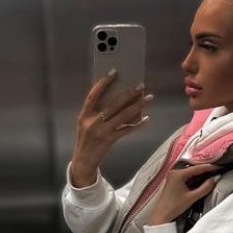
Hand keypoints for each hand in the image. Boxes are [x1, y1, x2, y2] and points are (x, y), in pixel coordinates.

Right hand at [70, 70, 152, 186]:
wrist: (83, 161)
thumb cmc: (87, 138)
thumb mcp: (86, 123)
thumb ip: (97, 112)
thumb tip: (120, 98)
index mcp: (84, 114)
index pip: (94, 94)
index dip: (103, 82)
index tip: (114, 71)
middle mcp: (91, 122)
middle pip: (113, 104)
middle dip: (128, 93)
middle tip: (140, 85)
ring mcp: (100, 132)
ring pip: (123, 116)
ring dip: (137, 106)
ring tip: (148, 97)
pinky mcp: (109, 141)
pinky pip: (126, 130)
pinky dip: (137, 124)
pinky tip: (146, 119)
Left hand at [147, 163, 220, 225]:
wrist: (162, 215)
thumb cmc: (174, 207)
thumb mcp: (192, 197)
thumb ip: (206, 187)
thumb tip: (216, 178)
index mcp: (178, 174)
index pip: (198, 167)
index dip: (210, 167)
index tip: (220, 167)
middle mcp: (175, 171)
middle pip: (194, 167)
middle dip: (206, 169)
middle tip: (218, 169)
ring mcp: (174, 175)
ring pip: (191, 171)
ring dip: (201, 173)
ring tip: (213, 173)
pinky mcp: (174, 180)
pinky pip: (187, 175)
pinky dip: (195, 177)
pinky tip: (203, 178)